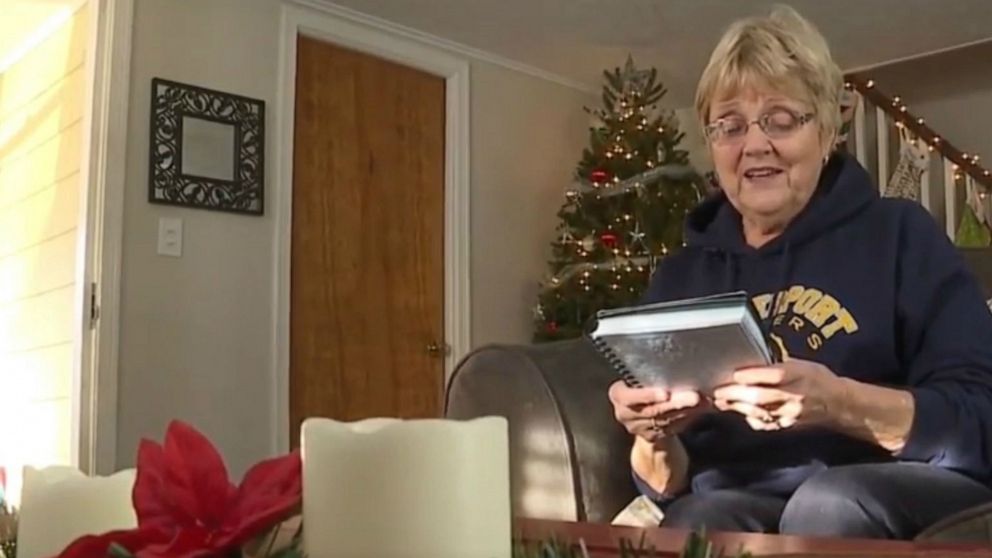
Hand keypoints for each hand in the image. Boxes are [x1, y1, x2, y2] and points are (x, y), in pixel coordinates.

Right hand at [608, 381, 707, 442]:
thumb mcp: (637, 376)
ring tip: (702, 402)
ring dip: (686, 411)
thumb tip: (676, 361)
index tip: (665, 394)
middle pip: (652, 410)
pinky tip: (699, 410)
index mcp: (618, 395)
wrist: (640, 410)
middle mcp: (624, 414)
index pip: (628, 397)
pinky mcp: (651, 437)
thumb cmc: (641, 384)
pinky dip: (687, 418)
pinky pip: (672, 428)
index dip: (647, 396)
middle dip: (675, 404)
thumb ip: (648, 374)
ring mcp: (638, 428)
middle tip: (694, 397)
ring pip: (665, 421)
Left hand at [712, 359, 845, 430]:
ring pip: (759, 411)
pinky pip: (765, 423)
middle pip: (761, 397)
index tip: (733, 373)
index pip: (773, 375)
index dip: (751, 375)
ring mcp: (791, 413)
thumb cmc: (818, 379)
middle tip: (717, 391)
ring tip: (721, 402)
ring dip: (737, 407)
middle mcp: (795, 395)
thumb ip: (777, 365)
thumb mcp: (802, 363)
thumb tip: (752, 363)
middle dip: (736, 394)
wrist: (839, 404)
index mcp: (800, 374)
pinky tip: (739, 412)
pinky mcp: (788, 425)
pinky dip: (750, 417)